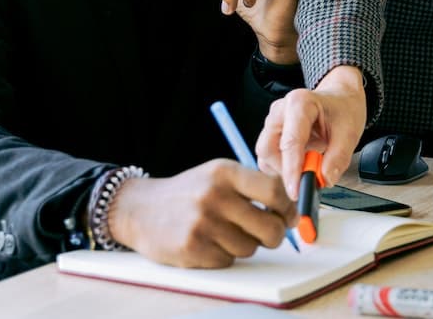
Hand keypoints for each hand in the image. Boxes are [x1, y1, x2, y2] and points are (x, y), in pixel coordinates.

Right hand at [107, 159, 296, 266]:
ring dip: (246, 245)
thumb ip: (253, 185)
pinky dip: (225, 256)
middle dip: (275, 235)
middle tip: (269, 233)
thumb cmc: (190, 192)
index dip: (288, 207)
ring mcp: (202, 224)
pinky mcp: (192, 249)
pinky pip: (228, 261)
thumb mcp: (219, 175)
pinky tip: (210, 242)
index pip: (274, 190)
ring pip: (250, 248)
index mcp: (225, 172)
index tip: (289, 215)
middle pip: (269, 227)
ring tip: (227, 232)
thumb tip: (291, 208)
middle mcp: (214, 196)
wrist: (141, 209)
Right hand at [255, 66, 366, 197]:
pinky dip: (284, 166)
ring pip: (266, 155)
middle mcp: (280, 110)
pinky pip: (269, 157)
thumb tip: (324, 179)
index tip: (296, 191)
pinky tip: (303, 160)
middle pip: (268, 149)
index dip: (292, 170)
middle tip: (309, 176)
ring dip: (285, 168)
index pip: (290, 142)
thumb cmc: (343, 110)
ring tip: (311, 161)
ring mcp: (273, 121)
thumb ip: (338, 157)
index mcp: (300, 103)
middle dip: (285, 169)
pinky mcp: (271, 133)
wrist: (340, 99)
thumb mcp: (350, 132)